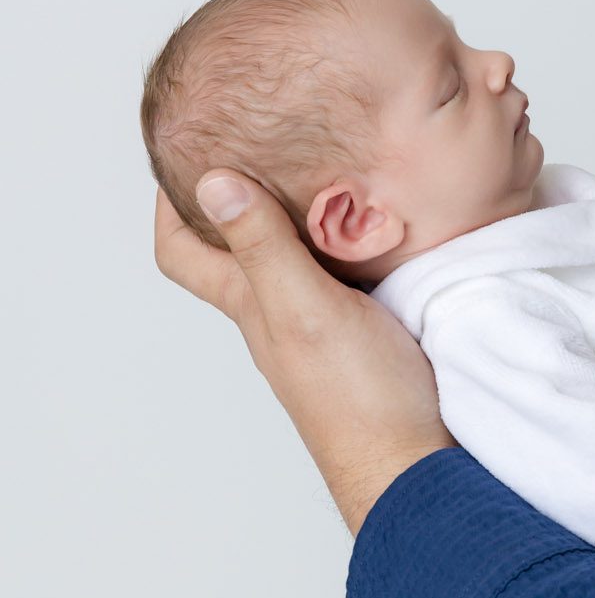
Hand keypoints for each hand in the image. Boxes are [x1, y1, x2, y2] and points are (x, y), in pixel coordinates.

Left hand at [154, 173, 456, 535]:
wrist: (419, 460)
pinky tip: (383, 209)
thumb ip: (263, 248)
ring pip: (301, 250)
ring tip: (329, 157)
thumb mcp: (303, 309)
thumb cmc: (357, 400)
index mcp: (253, 303)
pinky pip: (353, 263)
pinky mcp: (376, 321)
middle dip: (244, 189)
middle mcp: (282, 309)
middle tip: (266, 137)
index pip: (184, 253)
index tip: (184, 152)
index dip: (171, 205)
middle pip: (242, 243)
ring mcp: (329, 319)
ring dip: (307, 206)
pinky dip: (358, 230)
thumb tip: (210, 183)